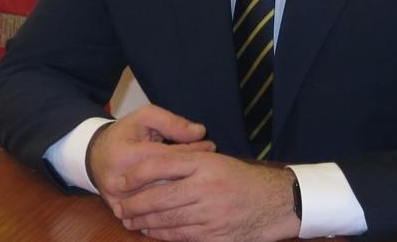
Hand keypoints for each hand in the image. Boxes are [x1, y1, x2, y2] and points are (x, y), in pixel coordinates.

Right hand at [88, 105, 215, 206]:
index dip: (192, 151)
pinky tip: (185, 197)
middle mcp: (120, 180)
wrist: (96, 155)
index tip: (210, 145)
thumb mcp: (145, 117)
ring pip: (160, 201)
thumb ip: (172, 122)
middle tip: (212, 165)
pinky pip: (149, 212)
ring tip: (201, 179)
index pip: (166, 157)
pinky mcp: (119, 210)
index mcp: (125, 154)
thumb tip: (199, 132)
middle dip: (191, 172)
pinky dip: (169, 205)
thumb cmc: (125, 133)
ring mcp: (119, 199)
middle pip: (165, 182)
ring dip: (183, 190)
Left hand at [113, 152, 300, 241]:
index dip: (137, 174)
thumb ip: (187, 164)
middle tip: (119, 206)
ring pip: (167, 220)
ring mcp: (211, 214)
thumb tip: (150, 171)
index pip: (162, 165)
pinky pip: (182, 236)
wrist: (277, 202)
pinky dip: (163, 234)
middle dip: (134, 204)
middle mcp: (206, 188)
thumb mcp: (217, 162)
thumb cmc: (243, 180)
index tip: (121, 180)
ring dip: (144, 222)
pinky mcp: (216, 236)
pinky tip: (152, 232)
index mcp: (206, 164)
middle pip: (160, 197)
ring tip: (130, 220)